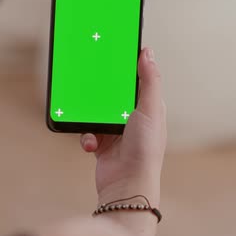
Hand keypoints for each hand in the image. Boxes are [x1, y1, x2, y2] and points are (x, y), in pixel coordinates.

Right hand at [80, 48, 166, 205]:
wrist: (128, 184)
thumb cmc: (145, 148)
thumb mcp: (150, 109)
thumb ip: (149, 80)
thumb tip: (147, 51)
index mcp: (148, 106)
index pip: (137, 79)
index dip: (127, 66)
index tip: (112, 51)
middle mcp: (133, 117)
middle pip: (113, 94)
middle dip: (100, 90)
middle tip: (89, 79)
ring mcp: (116, 131)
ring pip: (96, 111)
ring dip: (90, 116)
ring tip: (89, 121)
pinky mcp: (102, 143)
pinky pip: (87, 130)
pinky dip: (85, 136)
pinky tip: (90, 143)